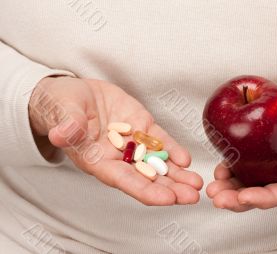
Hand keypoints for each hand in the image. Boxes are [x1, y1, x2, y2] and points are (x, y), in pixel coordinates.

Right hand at [29, 76, 202, 205]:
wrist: (74, 94)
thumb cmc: (62, 107)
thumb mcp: (62, 113)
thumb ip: (67, 125)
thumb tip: (61, 134)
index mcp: (98, 161)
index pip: (124, 180)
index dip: (146, 191)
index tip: (168, 200)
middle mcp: (118, 157)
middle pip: (147, 177)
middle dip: (170, 188)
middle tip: (192, 196)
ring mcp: (133, 142)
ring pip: (158, 162)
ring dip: (178, 174)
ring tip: (196, 184)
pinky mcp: (142, 126)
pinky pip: (160, 141)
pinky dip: (172, 150)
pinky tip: (186, 160)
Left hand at [206, 75, 276, 211]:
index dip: (268, 197)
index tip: (246, 197)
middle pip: (264, 192)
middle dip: (240, 200)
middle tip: (218, 199)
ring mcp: (274, 163)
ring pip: (250, 183)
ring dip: (229, 190)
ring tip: (212, 190)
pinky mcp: (261, 152)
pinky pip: (243, 167)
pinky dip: (229, 171)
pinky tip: (217, 171)